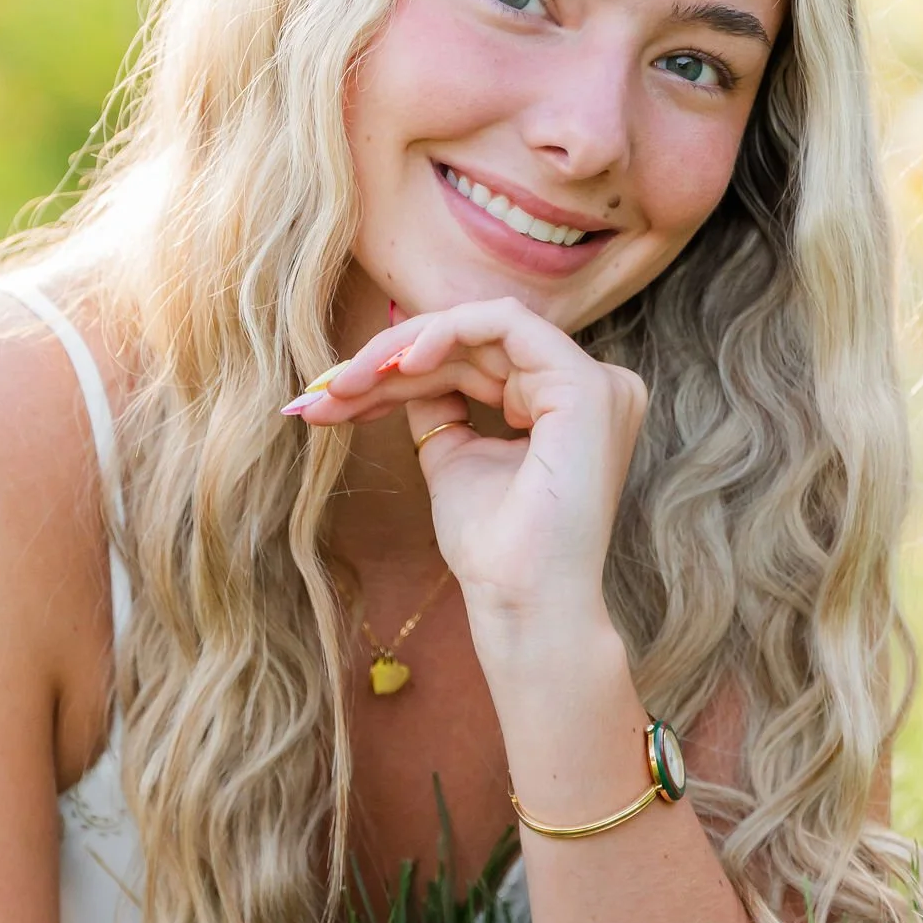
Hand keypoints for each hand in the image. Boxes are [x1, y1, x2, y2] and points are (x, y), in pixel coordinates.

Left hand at [287, 300, 648, 645]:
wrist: (520, 600)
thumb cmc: (494, 549)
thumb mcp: (455, 459)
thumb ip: (440, 408)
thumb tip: (404, 365)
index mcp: (567, 406)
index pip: (476, 361)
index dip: (402, 370)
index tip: (336, 396)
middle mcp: (593, 386)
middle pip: (473, 344)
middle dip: (390, 362)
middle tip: (326, 390)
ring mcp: (596, 383)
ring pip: (479, 327)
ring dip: (402, 351)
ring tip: (347, 386)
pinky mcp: (585, 385)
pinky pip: (504, 322)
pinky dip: (445, 332)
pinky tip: (402, 364)